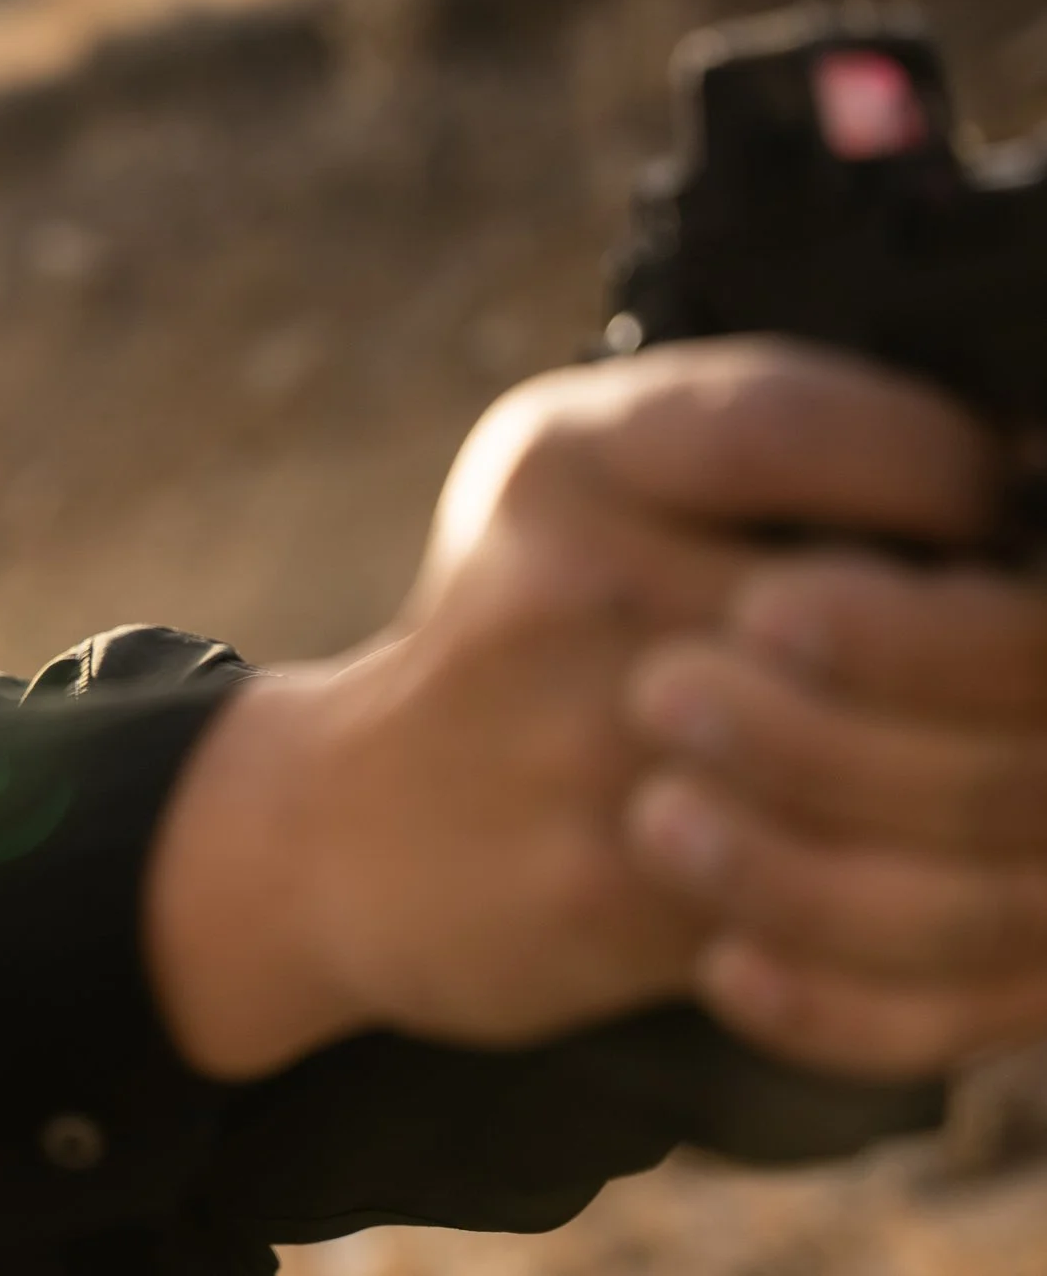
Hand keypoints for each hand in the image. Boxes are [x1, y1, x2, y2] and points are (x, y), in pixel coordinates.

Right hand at [146, 337, 997, 1077]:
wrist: (337, 833)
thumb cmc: (512, 636)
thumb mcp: (566, 480)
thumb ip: (735, 431)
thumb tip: (993, 454)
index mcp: (562, 464)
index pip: (802, 428)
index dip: (939, 464)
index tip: (976, 506)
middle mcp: (569, 592)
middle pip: (880, 604)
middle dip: (991, 633)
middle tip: (1008, 648)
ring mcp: (589, 748)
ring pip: (884, 762)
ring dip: (970, 763)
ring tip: (975, 748)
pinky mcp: (616, 889)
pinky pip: (836, 888)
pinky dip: (907, 871)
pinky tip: (899, 843)